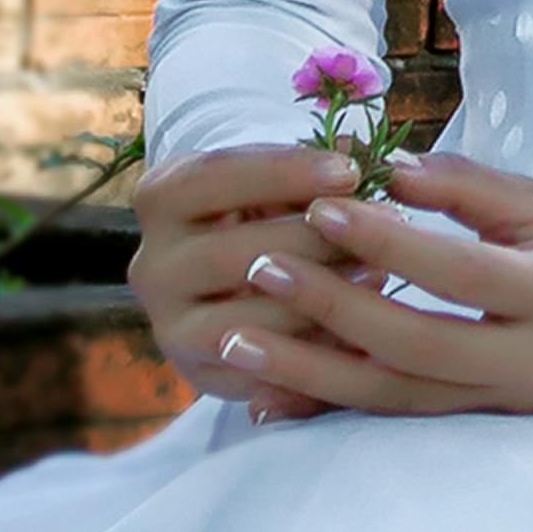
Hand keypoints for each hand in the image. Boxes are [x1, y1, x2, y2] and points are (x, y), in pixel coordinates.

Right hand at [128, 142, 382, 423]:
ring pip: (246, 319)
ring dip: (317, 300)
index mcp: (160, 198)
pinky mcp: (201, 375)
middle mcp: (150, 265)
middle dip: (315, 240)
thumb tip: (365, 156)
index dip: (285, 173)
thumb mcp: (272, 182)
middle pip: (235, 252)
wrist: (226, 291)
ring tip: (379, 273)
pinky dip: (313, 351)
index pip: (216, 177)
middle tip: (382, 228)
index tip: (350, 172)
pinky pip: (261, 371)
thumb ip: (308, 168)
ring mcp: (170, 327)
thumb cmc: (262, 214)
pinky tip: (362, 331)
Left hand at [211, 146, 532, 421]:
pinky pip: (396, 421)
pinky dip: (330, 411)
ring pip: (395, 397)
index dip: (389, 242)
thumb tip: (393, 170)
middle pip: (414, 345)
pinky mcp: (482, 426)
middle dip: (330, 309)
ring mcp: (502, 404)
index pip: (460, 271)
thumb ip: (478, 192)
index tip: (324, 206)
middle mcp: (527, 361)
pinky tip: (268, 400)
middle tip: (261, 265)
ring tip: (236, 341)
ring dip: (310, 372)